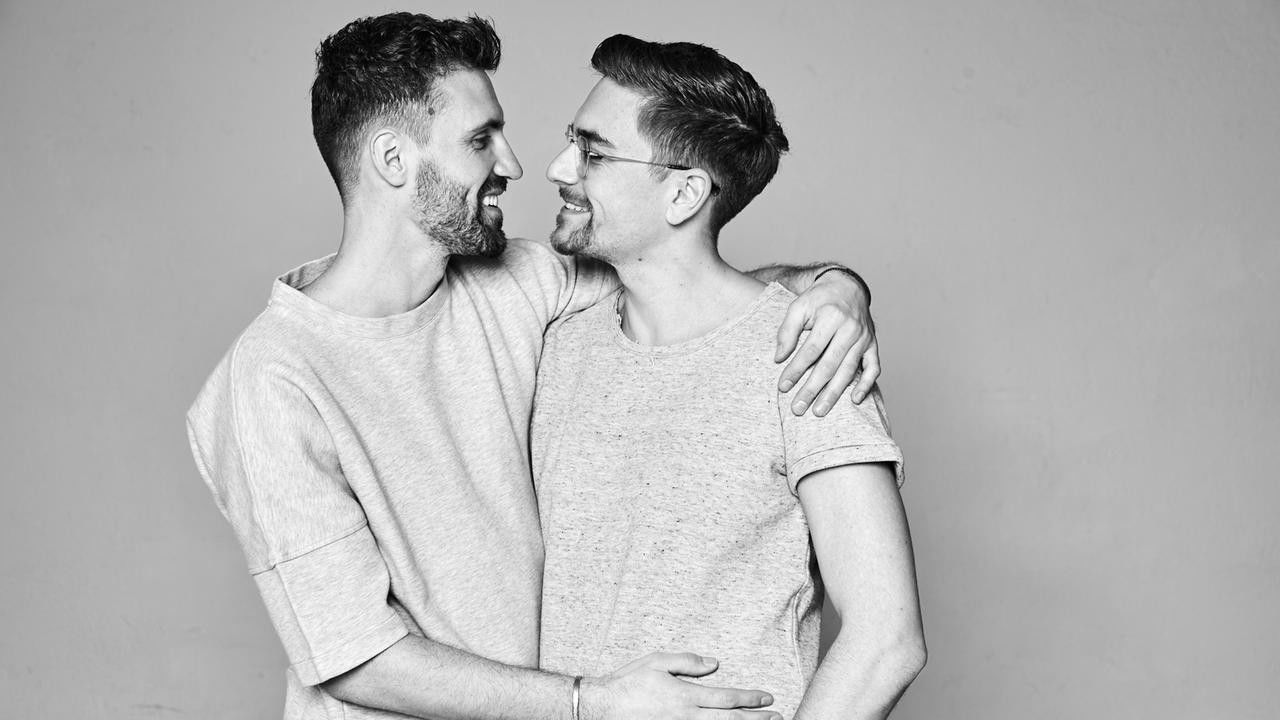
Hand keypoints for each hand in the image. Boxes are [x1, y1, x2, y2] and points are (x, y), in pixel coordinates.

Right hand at [582, 652, 779, 719]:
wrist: (602, 708)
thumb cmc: (628, 682)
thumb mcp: (657, 662)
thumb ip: (687, 662)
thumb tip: (714, 663)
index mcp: (686, 695)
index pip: (727, 698)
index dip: (750, 699)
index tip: (767, 697)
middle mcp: (687, 716)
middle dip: (757, 719)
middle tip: (778, 718)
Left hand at [775, 270, 878, 414]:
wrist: (846, 287)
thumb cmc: (819, 299)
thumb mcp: (798, 306)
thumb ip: (787, 331)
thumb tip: (779, 358)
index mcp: (831, 317)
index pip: (811, 350)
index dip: (796, 369)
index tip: (783, 387)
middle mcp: (850, 329)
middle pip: (829, 364)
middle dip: (812, 388)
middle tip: (798, 408)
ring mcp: (864, 338)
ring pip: (848, 370)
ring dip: (834, 393)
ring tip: (819, 410)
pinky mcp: (873, 345)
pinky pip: (874, 367)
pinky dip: (866, 384)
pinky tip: (854, 399)